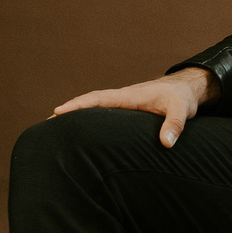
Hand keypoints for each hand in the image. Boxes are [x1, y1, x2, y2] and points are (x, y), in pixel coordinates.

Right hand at [51, 67, 215, 147]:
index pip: (98, 99)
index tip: (58, 112)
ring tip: (55, 131)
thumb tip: (165, 143)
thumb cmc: (181, 98)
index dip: (78, 106)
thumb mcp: (180, 110)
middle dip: (68, 112)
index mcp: (128, 97)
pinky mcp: (126, 112)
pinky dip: (88, 119)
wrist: (186, 89)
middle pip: (88, 104)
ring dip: (76, 116)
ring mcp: (122, 105)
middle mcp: (121, 99)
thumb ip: (174, 126)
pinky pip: (102, 114)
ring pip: (94, 109)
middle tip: (45, 125)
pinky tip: (81, 133)